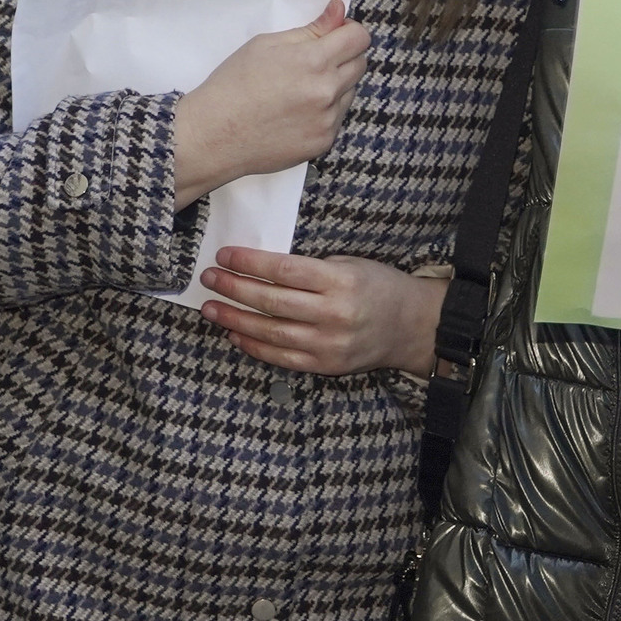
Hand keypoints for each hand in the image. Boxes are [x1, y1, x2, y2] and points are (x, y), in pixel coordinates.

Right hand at [173, 0, 368, 209]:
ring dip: (336, 85)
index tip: (336, 33)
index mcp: (314, 61)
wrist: (214, 136)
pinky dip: (325, 111)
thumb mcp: (266, 44)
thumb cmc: (233, 84)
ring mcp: (328, 120)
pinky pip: (337, 118)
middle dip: (344, 56)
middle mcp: (327, 91)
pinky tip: (296, 112)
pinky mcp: (324, 142)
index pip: (359, 38)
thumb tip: (338, 11)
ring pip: (350, 92)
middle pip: (360, 64)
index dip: (349, 31)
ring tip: (299, 89)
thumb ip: (310, 29)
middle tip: (314, 60)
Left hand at [199, 246, 448, 375]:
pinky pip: (281, 357)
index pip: (283, 270)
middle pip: (271, 301)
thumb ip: (311, 268)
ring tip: (210, 308)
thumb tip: (261, 266)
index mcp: (340, 280)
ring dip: (234, 319)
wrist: (411, 326)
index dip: (249, 262)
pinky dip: (254, 345)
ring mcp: (328, 344)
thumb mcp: (350, 263)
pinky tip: (234, 333)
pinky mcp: (325, 365)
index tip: (224, 255)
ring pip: (270, 332)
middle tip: (209, 278)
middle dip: (234, 288)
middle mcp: (333, 314)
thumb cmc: (378, 286)